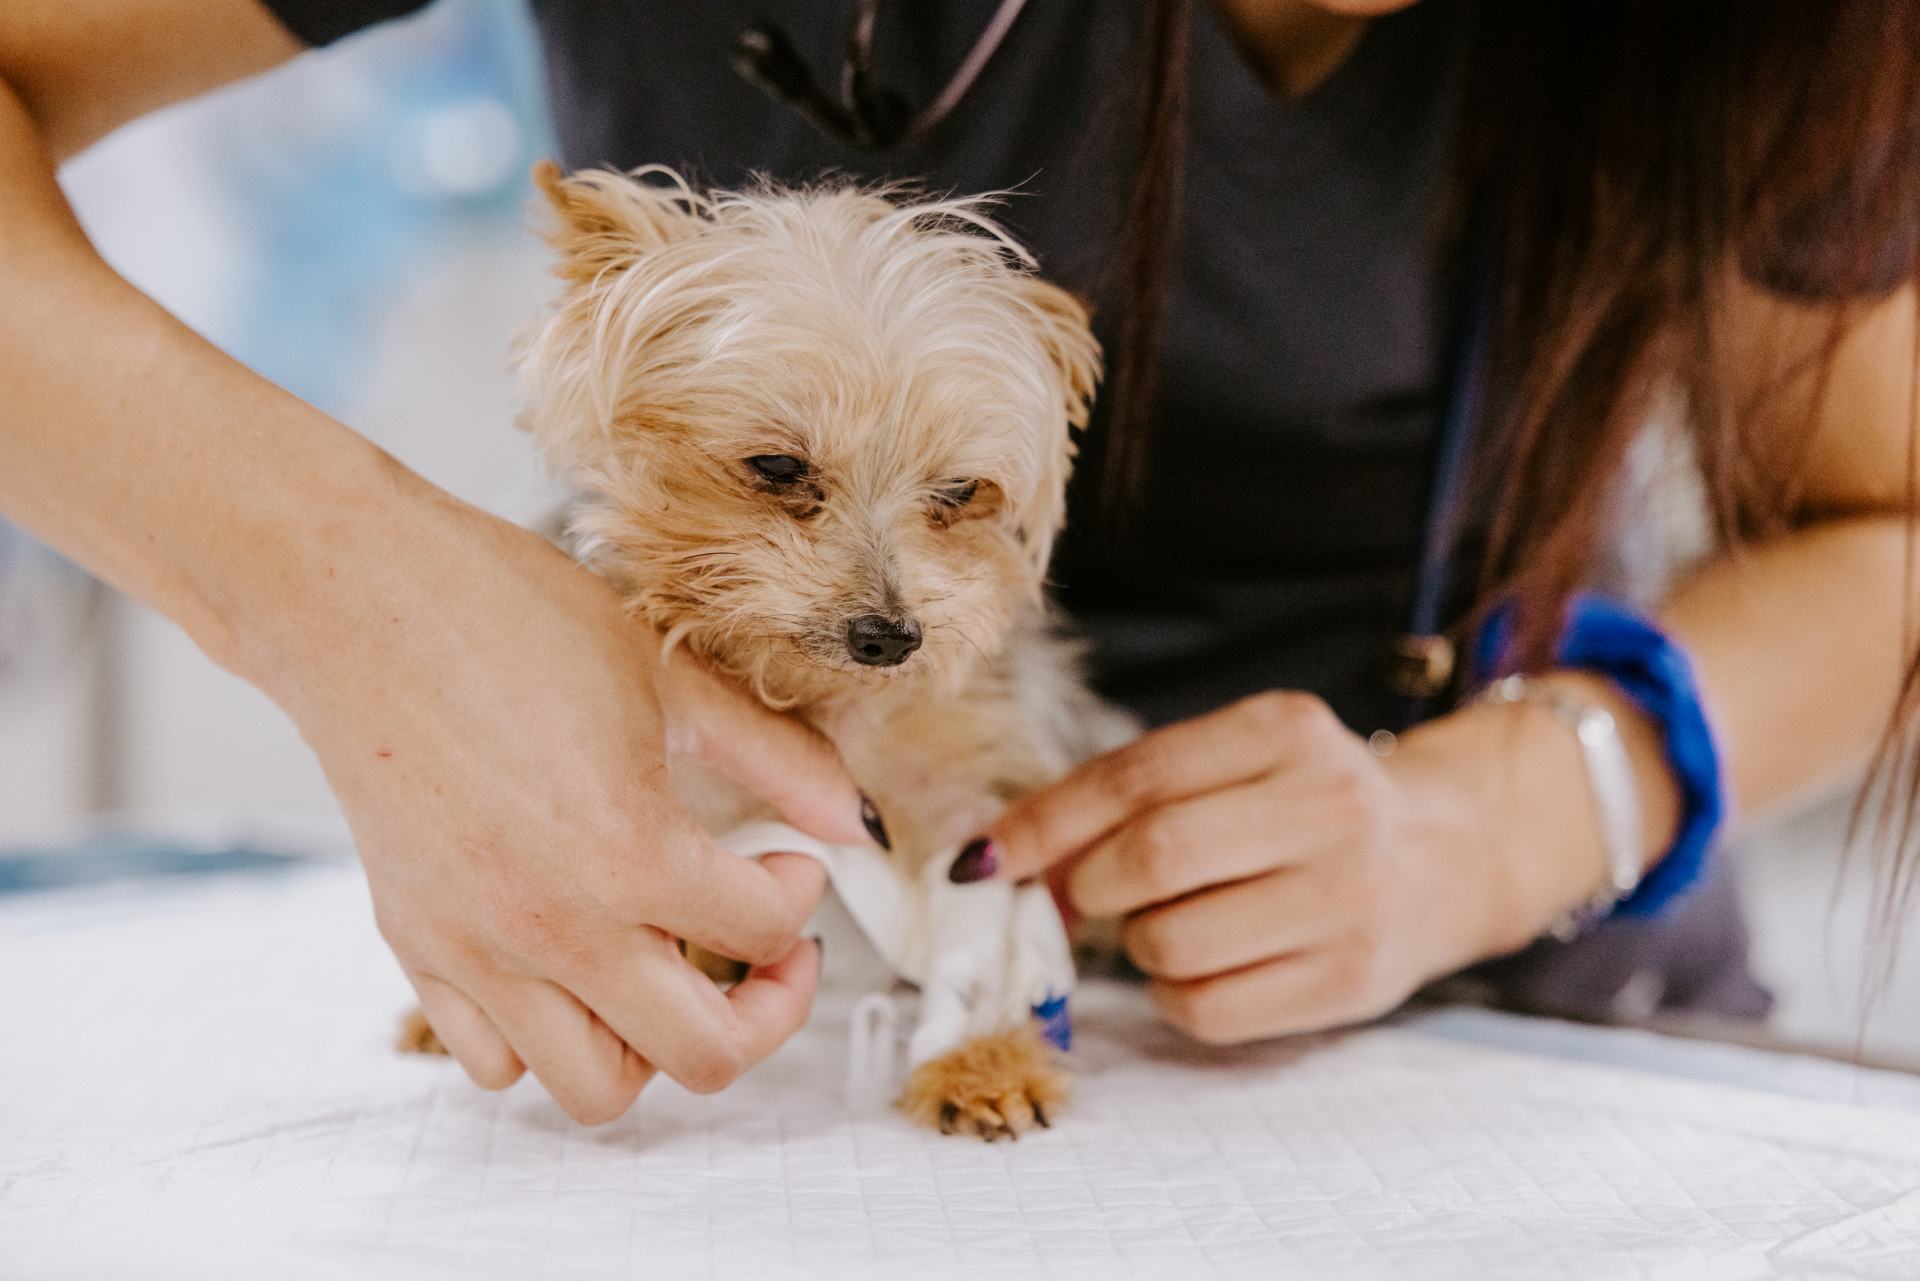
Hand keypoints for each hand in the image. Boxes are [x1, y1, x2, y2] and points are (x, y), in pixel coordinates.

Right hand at [239, 477, 877, 1121]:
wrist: (354, 598)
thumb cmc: (504, 616)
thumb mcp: (668, 676)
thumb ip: (777, 758)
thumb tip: (851, 823)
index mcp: (626, 850)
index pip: (763, 932)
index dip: (800, 894)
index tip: (788, 860)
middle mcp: (551, 924)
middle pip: (703, 1056)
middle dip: (767, 1012)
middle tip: (772, 954)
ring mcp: (477, 951)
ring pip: (598, 1089)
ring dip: (656, 1044)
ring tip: (672, 969)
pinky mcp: (418, 949)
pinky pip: (496, 1062)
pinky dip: (550, 1040)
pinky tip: (577, 964)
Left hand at [988, 687, 1674, 1044]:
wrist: (1443, 856)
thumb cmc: (1302, 806)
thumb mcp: (1232, 764)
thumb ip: (1128, 795)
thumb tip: (1005, 857)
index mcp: (1286, 729)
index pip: (1135, 776)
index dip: (1045, 822)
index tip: (988, 858)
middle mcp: (1328, 806)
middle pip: (1151, 858)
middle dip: (1088, 887)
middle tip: (1081, 897)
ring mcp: (1346, 897)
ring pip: (1172, 942)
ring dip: (1135, 944)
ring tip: (1163, 923)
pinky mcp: (1350, 980)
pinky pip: (1208, 1009)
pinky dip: (1174, 995)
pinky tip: (1202, 964)